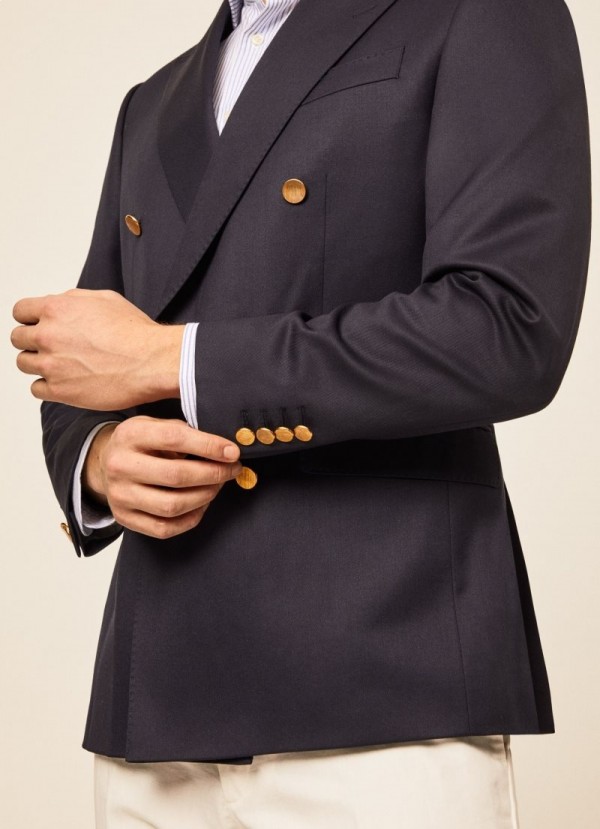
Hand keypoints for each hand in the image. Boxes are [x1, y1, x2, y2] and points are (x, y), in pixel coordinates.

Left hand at [11, 288, 183, 408]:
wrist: (151, 362)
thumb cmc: (135, 333)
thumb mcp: (105, 299)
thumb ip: (73, 300)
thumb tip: (60, 305)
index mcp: (56, 309)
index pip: (20, 311)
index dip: (30, 318)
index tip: (38, 325)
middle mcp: (48, 335)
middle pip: (18, 338)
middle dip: (33, 341)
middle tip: (52, 347)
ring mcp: (51, 364)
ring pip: (24, 363)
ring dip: (38, 363)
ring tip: (61, 365)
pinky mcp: (59, 390)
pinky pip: (36, 389)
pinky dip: (47, 386)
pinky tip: (65, 381)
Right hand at [84, 417, 241, 538]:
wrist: (105, 463)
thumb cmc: (142, 442)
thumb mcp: (155, 424)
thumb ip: (185, 431)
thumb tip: (225, 449)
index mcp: (130, 435)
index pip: (175, 438)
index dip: (209, 446)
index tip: (233, 452)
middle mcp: (120, 465)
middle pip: (176, 475)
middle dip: (213, 474)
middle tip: (233, 469)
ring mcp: (120, 495)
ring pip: (172, 505)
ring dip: (205, 496)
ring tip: (218, 485)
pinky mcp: (124, 518)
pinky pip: (165, 528)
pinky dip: (191, 518)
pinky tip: (202, 503)